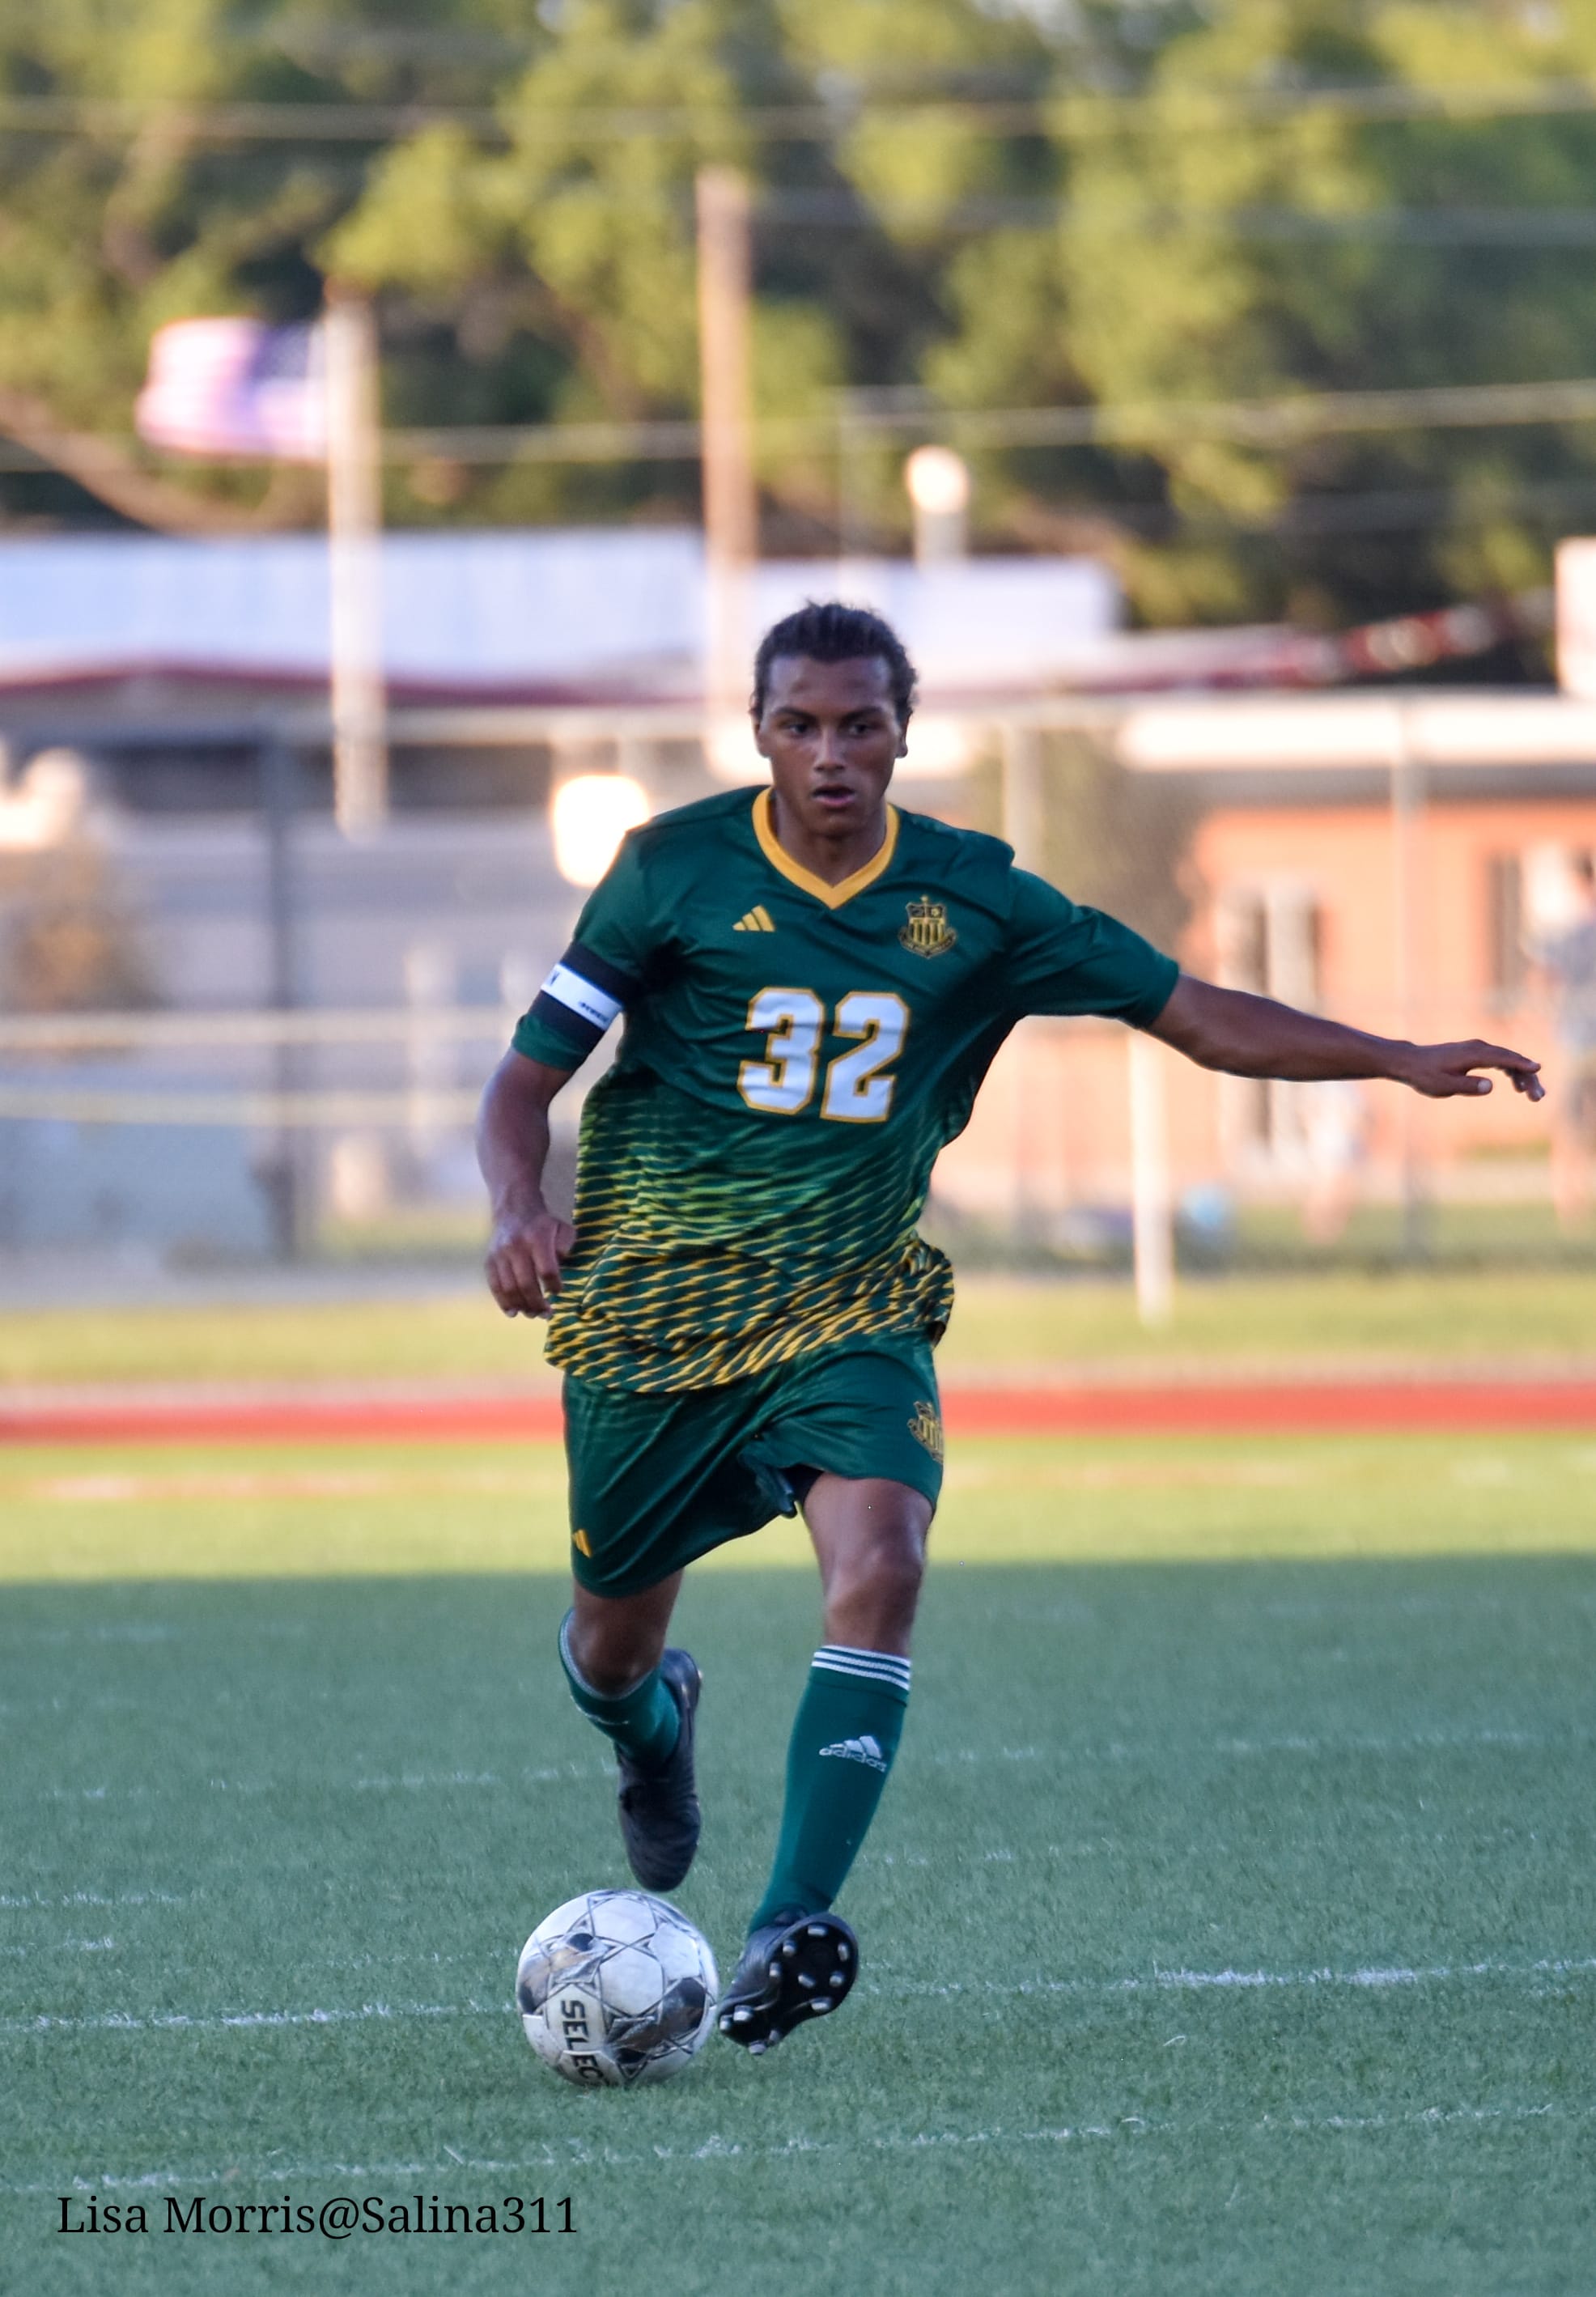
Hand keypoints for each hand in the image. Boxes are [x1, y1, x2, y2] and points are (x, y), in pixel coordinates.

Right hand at [484, 1206, 575, 1317]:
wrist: (513, 1209)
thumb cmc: (543, 1224)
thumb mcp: (562, 1228)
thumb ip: (566, 1246)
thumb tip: (560, 1267)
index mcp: (537, 1238)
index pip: (547, 1270)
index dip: (554, 1286)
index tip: (558, 1292)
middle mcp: (516, 1246)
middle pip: (526, 1283)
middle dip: (537, 1303)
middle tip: (546, 1314)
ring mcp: (500, 1254)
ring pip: (509, 1288)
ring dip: (522, 1306)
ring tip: (532, 1314)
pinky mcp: (489, 1260)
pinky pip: (494, 1285)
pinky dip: (503, 1302)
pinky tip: (513, 1312)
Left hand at [1398, 1040, 1543, 1100]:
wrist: (1411, 1063)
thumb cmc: (1425, 1075)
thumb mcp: (1444, 1086)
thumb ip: (1467, 1086)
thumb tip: (1490, 1086)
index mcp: (1473, 1054)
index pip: (1503, 1058)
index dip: (1522, 1064)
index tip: (1537, 1070)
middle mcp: (1478, 1048)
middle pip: (1510, 1059)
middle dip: (1527, 1076)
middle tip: (1538, 1096)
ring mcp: (1477, 1049)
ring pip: (1507, 1060)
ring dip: (1521, 1075)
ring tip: (1532, 1095)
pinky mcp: (1474, 1054)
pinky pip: (1499, 1060)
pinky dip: (1510, 1071)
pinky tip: (1516, 1085)